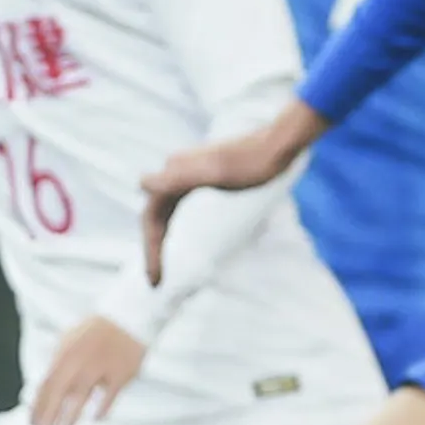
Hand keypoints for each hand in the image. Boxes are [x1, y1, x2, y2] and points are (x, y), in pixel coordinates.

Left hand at [30, 316, 141, 424]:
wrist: (129, 316)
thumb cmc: (95, 331)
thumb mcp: (68, 339)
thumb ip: (57, 362)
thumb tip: (43, 388)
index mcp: (64, 354)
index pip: (45, 385)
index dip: (37, 406)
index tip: (32, 422)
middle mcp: (79, 363)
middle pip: (59, 395)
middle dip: (48, 416)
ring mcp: (101, 369)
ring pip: (80, 399)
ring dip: (69, 418)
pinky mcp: (122, 373)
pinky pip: (109, 396)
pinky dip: (101, 408)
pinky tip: (95, 419)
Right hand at [144, 102, 324, 283]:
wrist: (283, 141)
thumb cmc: (256, 160)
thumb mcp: (219, 173)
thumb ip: (181, 177)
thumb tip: (142, 184)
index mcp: (174, 172)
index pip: (151, 219)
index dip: (151, 250)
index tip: (155, 281)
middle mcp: (176, 170)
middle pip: (155, 216)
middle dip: (153, 249)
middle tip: (155, 283)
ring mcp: (189, 171)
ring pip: (165, 211)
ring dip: (161, 239)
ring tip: (161, 269)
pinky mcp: (204, 174)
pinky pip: (179, 204)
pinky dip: (174, 224)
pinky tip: (179, 238)